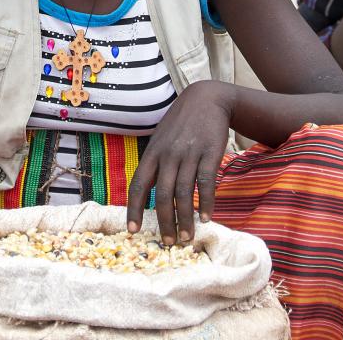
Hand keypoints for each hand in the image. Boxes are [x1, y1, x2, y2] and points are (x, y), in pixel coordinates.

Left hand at [127, 80, 233, 244]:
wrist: (206, 98)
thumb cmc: (181, 123)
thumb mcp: (161, 139)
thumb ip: (154, 163)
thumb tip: (145, 191)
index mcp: (153, 153)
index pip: (138, 185)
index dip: (134, 209)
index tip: (132, 231)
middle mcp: (168, 154)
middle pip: (162, 194)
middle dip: (164, 222)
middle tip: (168, 242)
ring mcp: (189, 154)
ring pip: (184, 192)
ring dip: (186, 218)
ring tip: (188, 237)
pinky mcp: (209, 153)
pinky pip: (206, 182)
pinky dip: (205, 202)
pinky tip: (206, 217)